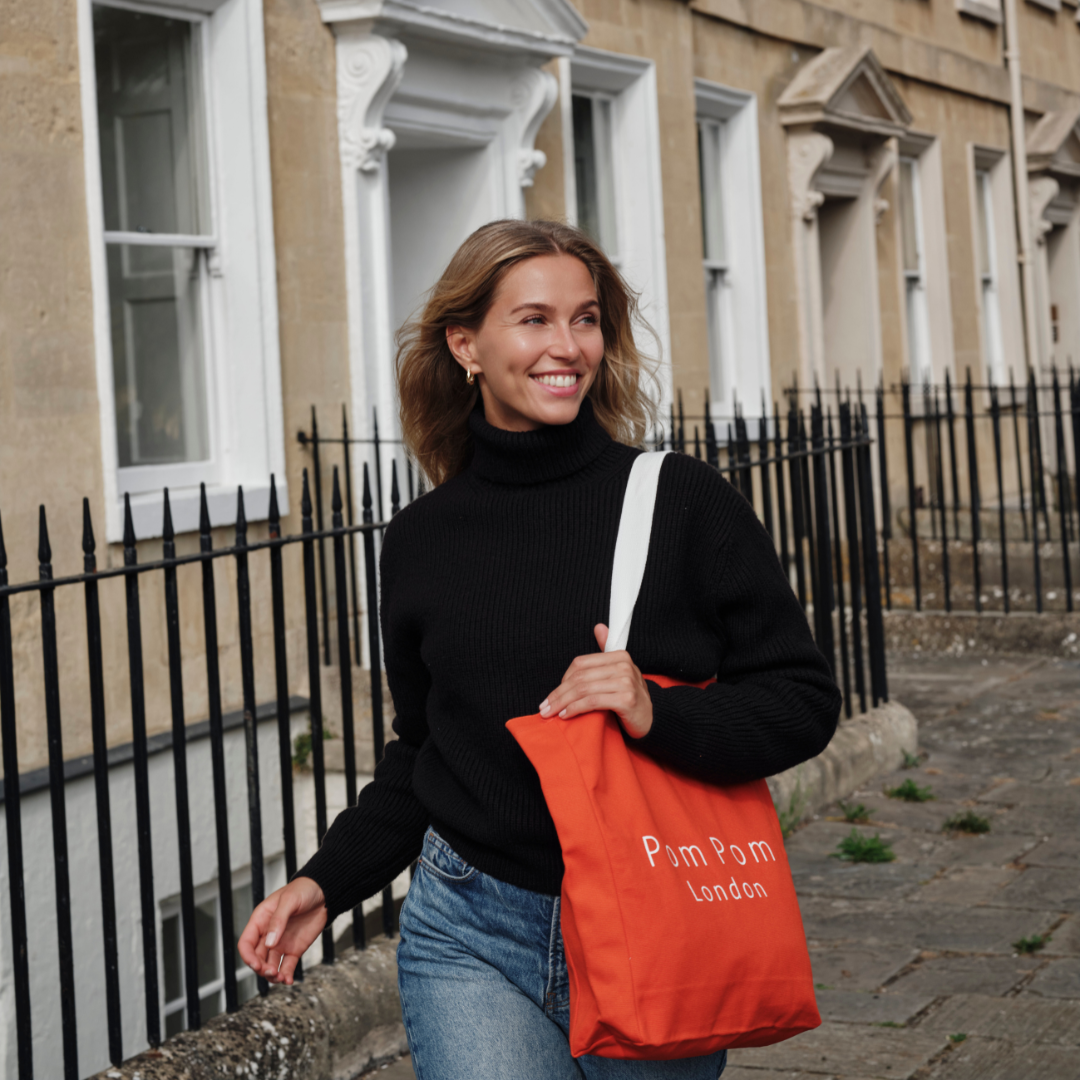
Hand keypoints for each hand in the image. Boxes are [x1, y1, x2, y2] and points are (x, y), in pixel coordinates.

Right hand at [237, 876, 326, 985]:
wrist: (324, 892)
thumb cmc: (303, 890)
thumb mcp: (289, 900)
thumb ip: (278, 920)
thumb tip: (270, 942)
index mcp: (261, 920)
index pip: (246, 942)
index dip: (248, 956)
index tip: (256, 964)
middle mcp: (268, 934)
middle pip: (257, 958)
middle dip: (261, 968)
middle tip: (271, 972)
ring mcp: (281, 943)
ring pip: (270, 965)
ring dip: (272, 975)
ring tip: (281, 977)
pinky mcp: (294, 949)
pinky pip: (286, 966)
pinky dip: (286, 975)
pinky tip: (288, 980)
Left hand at [539, 624, 653, 737]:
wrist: (651, 719)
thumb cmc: (629, 697)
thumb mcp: (618, 672)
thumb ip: (606, 650)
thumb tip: (598, 627)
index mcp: (620, 656)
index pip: (581, 664)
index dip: (563, 679)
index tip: (553, 694)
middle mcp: (624, 666)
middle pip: (580, 677)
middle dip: (558, 693)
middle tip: (544, 708)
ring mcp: (626, 682)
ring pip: (584, 689)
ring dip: (563, 703)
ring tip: (552, 713)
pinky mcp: (626, 699)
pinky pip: (593, 702)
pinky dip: (576, 708)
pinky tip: (566, 715)